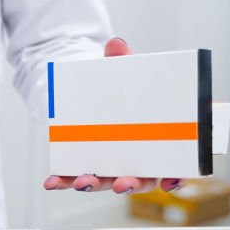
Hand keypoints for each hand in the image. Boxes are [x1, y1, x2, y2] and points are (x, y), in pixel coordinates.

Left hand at [42, 37, 183, 194]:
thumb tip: (116, 44)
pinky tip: (52, 181)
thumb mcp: (123, 75)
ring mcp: (110, 165)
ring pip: (106, 181)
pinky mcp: (85, 163)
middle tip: (122, 184)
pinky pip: (75, 177)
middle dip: (131, 184)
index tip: (171, 182)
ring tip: (83, 182)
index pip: (174, 166)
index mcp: (157, 142)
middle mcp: (136, 159)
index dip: (176, 177)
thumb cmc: (120, 89)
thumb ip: (122, 62)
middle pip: (140, 179)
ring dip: (94, 185)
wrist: (93, 93)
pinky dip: (63, 181)